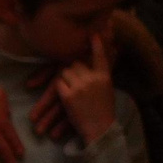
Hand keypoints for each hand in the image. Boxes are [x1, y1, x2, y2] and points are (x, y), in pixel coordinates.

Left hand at [45, 30, 119, 144]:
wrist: (100, 129)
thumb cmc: (103, 111)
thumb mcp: (105, 89)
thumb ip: (98, 76)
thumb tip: (89, 65)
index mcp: (105, 76)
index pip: (101, 56)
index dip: (97, 45)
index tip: (95, 32)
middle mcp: (93, 78)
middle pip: (73, 64)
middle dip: (69, 70)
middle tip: (70, 80)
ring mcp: (80, 85)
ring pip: (63, 73)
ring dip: (62, 80)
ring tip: (69, 93)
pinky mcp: (68, 95)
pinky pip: (57, 85)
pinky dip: (57, 91)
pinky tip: (63, 97)